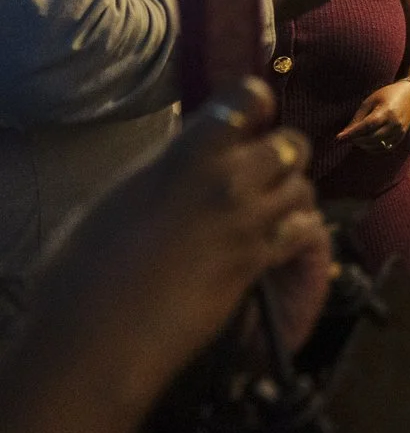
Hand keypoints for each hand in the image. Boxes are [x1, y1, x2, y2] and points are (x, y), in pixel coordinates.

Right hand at [29, 79, 333, 390]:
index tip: (248, 119)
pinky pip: (304, 231)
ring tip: (267, 210)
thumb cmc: (82, 267)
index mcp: (188, 153)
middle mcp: (229, 178)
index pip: (249, 98)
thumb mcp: (121, 195)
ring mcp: (250, 221)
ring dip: (291, 196)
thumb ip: (168, 168)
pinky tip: (278, 243)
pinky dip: (297, 233)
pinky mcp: (260, 261)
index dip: (254, 105)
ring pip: (304, 188)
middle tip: (261, 173)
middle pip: (292, 144)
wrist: (98, 335)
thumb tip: (190, 158)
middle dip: (282, 155)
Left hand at [337, 80, 409, 152]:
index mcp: (386, 111)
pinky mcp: (402, 136)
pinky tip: (366, 144)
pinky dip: (374, 148)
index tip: (338, 138)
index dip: (352, 133)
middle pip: (372, 138)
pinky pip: (386, 148)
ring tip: (356, 140)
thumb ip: (358, 118)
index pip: (367, 126)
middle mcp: (395, 123)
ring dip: (364, 145)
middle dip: (356, 140)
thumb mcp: (370, 101)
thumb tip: (345, 133)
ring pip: (378, 145)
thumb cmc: (387, 95)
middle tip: (346, 138)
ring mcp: (399, 131)